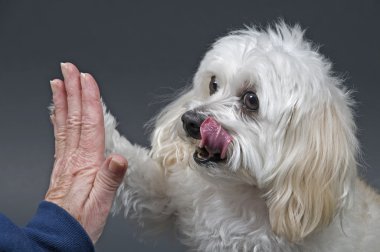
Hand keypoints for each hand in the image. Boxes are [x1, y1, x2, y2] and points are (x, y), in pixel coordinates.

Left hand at [45, 63, 126, 242]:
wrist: (59, 235)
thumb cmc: (80, 221)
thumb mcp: (101, 204)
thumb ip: (109, 180)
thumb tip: (117, 159)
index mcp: (86, 163)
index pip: (89, 124)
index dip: (89, 100)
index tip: (87, 79)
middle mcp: (74, 158)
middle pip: (75, 118)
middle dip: (73, 91)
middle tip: (69, 69)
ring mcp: (66, 160)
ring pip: (65, 124)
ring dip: (64, 101)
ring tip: (59, 82)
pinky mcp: (63, 166)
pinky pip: (60, 136)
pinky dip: (58, 120)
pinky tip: (57, 112)